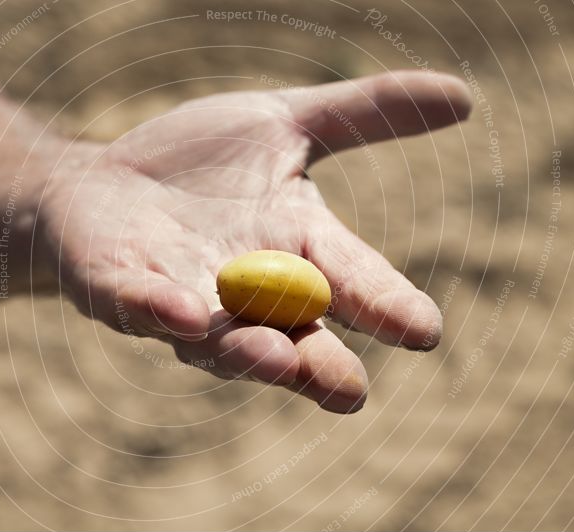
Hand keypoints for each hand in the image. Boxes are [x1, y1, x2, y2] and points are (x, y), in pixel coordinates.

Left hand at [41, 70, 471, 413]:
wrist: (107, 179)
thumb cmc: (198, 164)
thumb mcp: (282, 124)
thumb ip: (364, 114)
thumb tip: (466, 98)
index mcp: (294, 253)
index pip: (350, 282)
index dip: (385, 305)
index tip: (424, 331)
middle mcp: (245, 293)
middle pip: (291, 339)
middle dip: (317, 366)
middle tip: (350, 392)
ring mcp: (181, 298)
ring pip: (219, 339)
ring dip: (246, 351)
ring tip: (279, 359)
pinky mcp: (119, 288)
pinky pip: (140, 306)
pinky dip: (159, 311)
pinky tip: (182, 312)